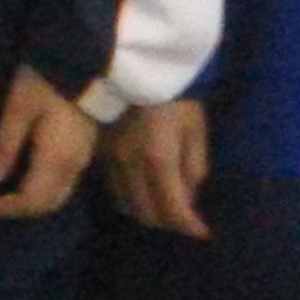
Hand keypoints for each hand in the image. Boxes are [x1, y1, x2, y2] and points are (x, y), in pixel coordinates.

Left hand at [0, 64, 99, 218]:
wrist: (86, 59)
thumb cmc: (47, 81)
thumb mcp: (18, 107)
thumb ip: (4, 144)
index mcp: (56, 161)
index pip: (27, 202)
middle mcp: (73, 168)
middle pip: (43, 206)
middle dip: (11, 209)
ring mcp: (82, 160)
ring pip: (55, 198)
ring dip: (26, 202)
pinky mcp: (83, 150)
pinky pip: (61, 184)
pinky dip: (38, 190)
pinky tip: (19, 177)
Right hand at [102, 96, 211, 238]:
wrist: (137, 66)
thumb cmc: (175, 98)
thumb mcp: (196, 132)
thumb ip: (193, 170)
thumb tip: (189, 201)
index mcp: (158, 159)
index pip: (173, 210)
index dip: (190, 227)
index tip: (202, 232)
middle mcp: (129, 165)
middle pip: (146, 214)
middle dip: (168, 222)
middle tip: (183, 218)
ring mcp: (108, 160)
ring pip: (126, 205)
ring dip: (146, 211)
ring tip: (162, 205)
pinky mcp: (96, 153)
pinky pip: (111, 189)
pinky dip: (129, 197)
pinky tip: (141, 189)